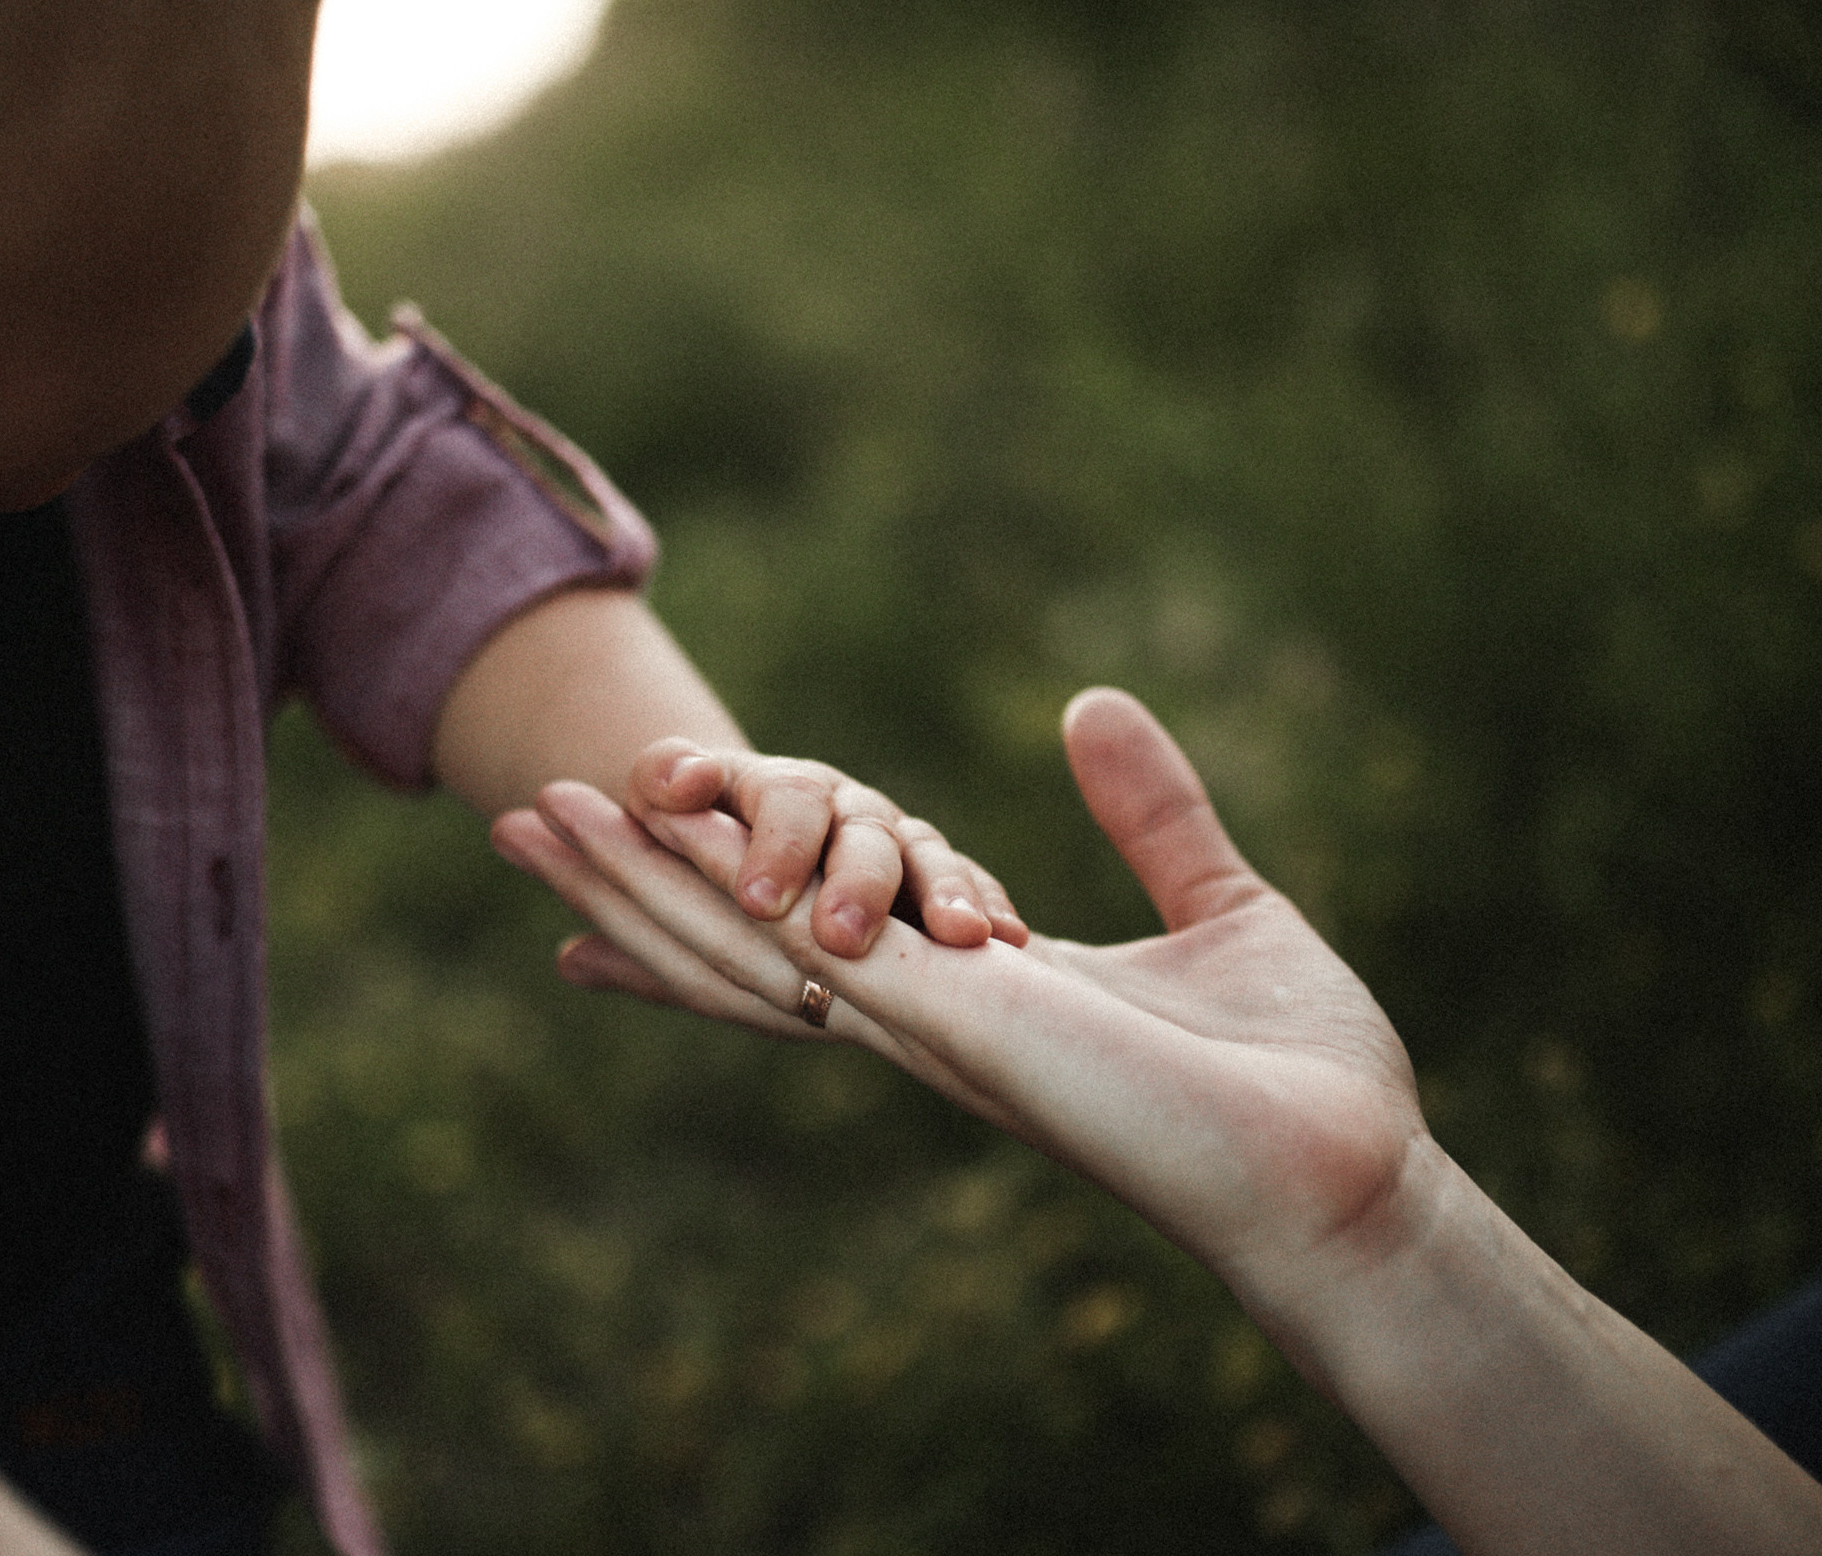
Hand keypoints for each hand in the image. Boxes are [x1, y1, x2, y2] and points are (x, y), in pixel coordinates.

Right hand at [509, 691, 1430, 1296]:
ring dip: (630, 880)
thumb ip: (1151, 810)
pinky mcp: (954, 1019)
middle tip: (525, 821)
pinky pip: (801, 945)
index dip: (705, 899)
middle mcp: (918, 1019)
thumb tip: (1090, 705)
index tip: (634, 850)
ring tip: (531, 818)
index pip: (799, 942)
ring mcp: (923, 1025)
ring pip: (736, 941)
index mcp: (965, 1000)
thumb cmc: (1301, 1073)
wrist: (1349, 1169)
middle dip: (625, 885)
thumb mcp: (1216, 901)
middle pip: (731, 940)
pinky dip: (711, 893)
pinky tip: (647, 837)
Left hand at [625, 739, 1029, 957]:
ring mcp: (900, 843)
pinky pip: (977, 889)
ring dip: (947, 893)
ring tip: (960, 935)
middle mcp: (848, 810)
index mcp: (782, 789)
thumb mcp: (668, 798)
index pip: (786, 804)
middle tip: (842, 935)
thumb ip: (667, 785)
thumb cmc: (695, 818)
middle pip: (863, 837)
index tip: (759, 899)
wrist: (749, 828)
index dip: (777, 847)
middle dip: (859, 884)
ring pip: (929, 860)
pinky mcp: (942, 880)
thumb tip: (678, 786)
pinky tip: (1010, 939)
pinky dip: (991, 908)